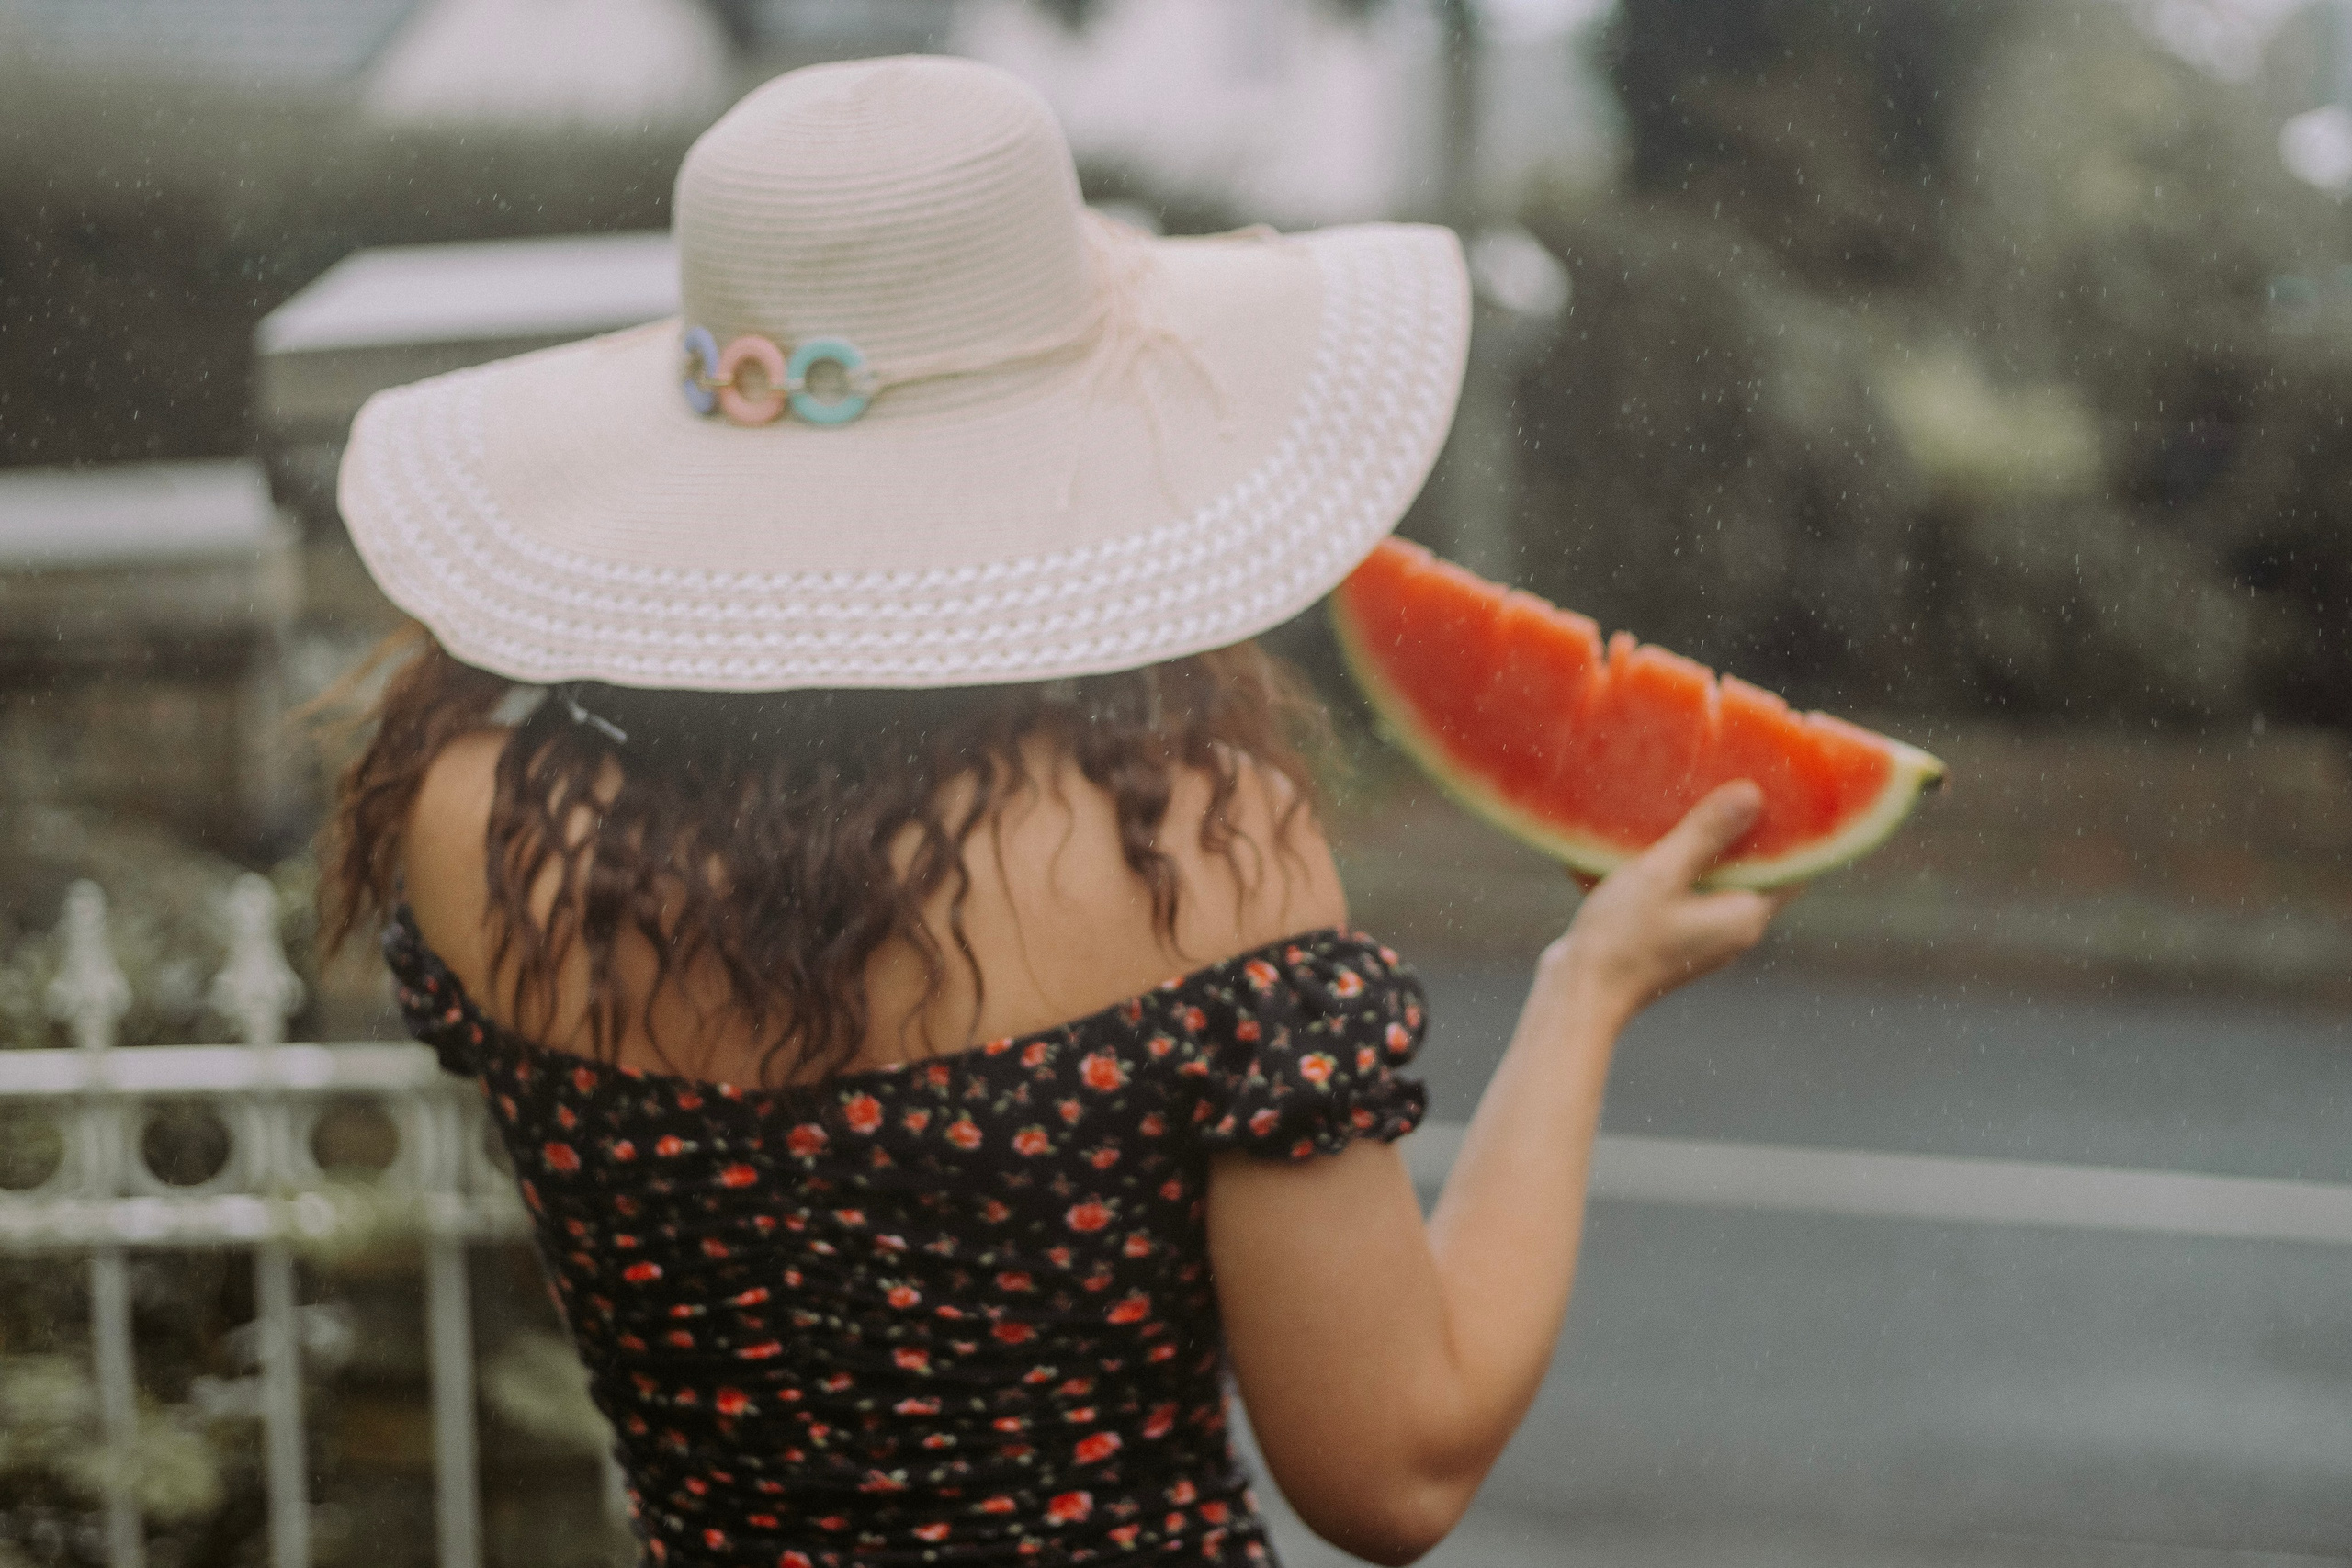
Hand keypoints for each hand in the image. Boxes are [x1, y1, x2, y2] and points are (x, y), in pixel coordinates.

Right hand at [1543, 782, 1794, 1026]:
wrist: (1578, 996)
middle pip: (1750, 870)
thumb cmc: (1622, 937)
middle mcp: (1733, 930)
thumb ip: (1706, 833)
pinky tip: (1642, 841)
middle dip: (1738, 830)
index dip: (1789, 827)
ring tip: (1683, 802)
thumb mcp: (1661, 874)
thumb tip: (1752, 794)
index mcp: (1744, 916)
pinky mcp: (1672, 940)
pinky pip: (1682, 895)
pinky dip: (1671, 870)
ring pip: (1712, 881)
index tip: (1777, 787)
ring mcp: (1702, 938)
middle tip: (1726, 783)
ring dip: (1699, 848)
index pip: (1790, 866)